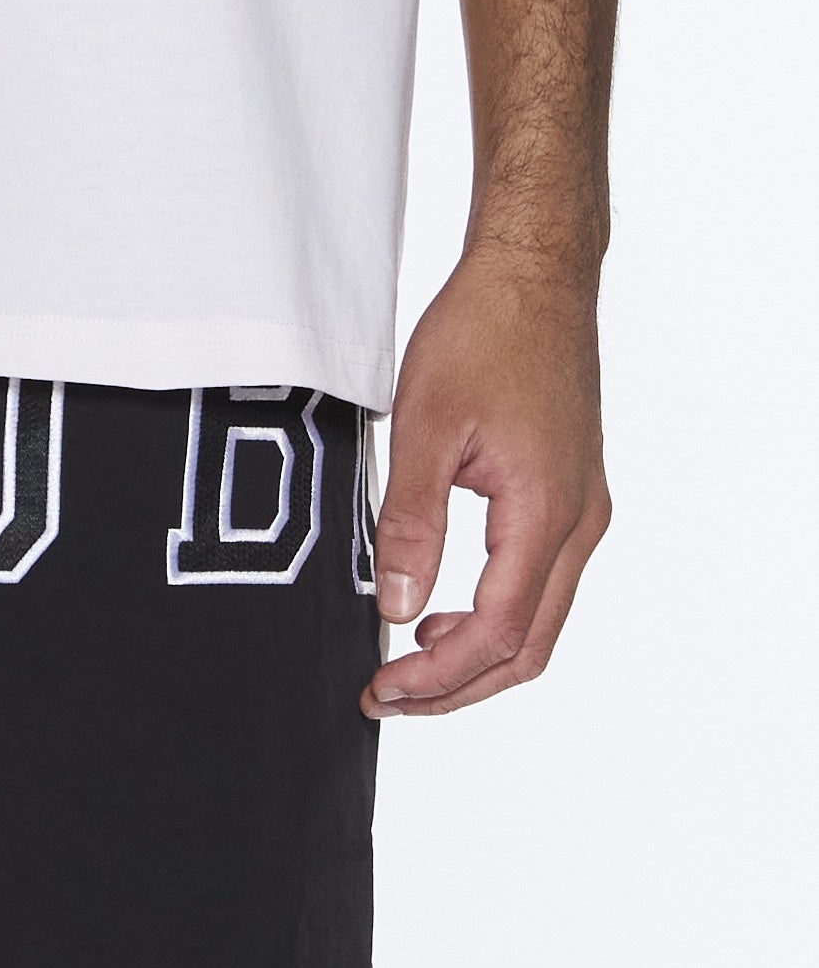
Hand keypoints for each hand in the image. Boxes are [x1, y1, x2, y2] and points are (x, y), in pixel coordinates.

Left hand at [364, 246, 611, 718]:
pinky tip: (444, 603)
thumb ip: (411, 521)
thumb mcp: (426, 422)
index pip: (498, 633)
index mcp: (548, 512)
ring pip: (539, 618)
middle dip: (458, 684)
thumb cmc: (485, 331)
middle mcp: (580, 522)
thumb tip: (396, 605)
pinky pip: (540, 579)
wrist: (535, 273)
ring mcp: (583, 509)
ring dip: (478, 652)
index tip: (384, 688)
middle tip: (390, 693)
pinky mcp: (572, 492)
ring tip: (407, 656)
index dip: (439, 677)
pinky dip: (495, 610)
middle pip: (529, 646)